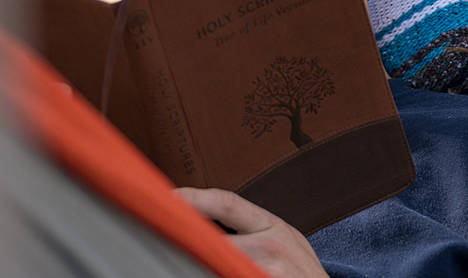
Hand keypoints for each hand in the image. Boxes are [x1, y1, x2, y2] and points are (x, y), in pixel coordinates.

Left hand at [174, 187, 329, 277]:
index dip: (193, 197)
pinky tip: (208, 269)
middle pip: (213, 236)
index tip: (168, 197)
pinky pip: (225, 274)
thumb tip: (205, 216)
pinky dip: (215, 270)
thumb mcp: (284, 238)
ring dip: (201, 260)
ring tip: (187, 257)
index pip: (226, 202)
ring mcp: (266, 270)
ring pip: (216, 260)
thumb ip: (252, 225)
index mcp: (273, 225)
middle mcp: (270, 245)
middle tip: (167, 234)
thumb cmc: (299, 269)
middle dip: (190, 236)